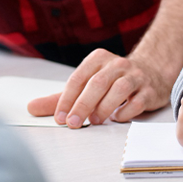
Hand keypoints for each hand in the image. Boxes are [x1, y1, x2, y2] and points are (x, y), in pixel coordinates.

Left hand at [27, 48, 170, 127]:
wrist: (150, 72)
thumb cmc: (113, 80)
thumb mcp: (86, 83)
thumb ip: (61, 97)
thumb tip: (32, 106)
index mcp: (99, 58)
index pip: (79, 77)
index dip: (68, 98)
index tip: (60, 117)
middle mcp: (118, 64)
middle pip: (98, 82)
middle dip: (83, 104)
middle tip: (73, 123)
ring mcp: (136, 75)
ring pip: (119, 89)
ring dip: (104, 107)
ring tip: (95, 120)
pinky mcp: (148, 90)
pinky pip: (137, 101)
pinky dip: (125, 112)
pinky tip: (117, 117)